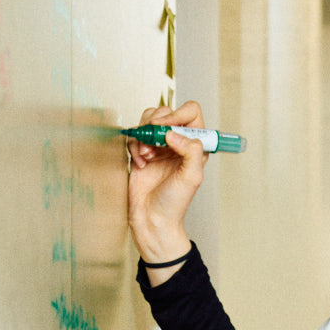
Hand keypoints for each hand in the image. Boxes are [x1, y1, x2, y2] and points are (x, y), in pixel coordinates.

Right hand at [125, 100, 205, 273]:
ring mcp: (158, 145)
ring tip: (147, 155)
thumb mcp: (192, 177)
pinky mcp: (141, 151)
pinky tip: (141, 163)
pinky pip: (135, 135)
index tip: (167, 129)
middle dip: (157, 124)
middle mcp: (178, 142)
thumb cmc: (175, 202)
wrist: (152, 218)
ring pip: (148, 119)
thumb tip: (173, 133)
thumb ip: (190, 151)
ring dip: (145, 134)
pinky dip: (135, 146)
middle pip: (166, 111)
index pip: (191, 112)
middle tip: (154, 144)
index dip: (178, 114)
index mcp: (195, 144)